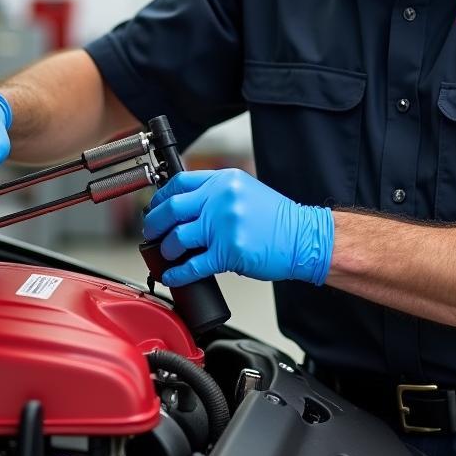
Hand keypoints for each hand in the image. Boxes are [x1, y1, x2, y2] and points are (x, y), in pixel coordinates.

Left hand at [142, 168, 332, 287]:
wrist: (304, 238)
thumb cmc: (278, 220)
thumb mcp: (246, 192)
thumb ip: (217, 194)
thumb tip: (186, 207)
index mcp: (224, 181)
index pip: (178, 183)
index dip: (160, 198)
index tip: (154, 208)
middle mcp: (221, 199)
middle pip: (171, 209)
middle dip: (154, 224)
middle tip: (151, 233)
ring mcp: (224, 225)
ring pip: (177, 238)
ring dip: (166, 251)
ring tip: (168, 255)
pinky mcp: (229, 252)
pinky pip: (193, 265)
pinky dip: (178, 273)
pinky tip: (173, 275)